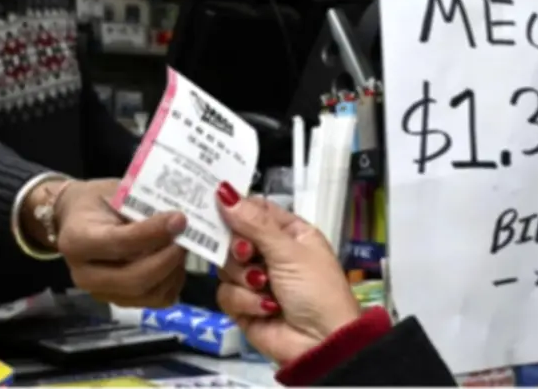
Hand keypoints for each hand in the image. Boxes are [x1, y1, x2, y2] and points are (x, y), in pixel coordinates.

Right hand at [47, 179, 187, 307]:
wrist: (79, 220)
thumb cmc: (98, 202)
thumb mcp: (114, 192)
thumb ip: (141, 206)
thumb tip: (177, 220)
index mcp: (77, 241)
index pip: (119, 243)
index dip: (153, 233)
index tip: (179, 219)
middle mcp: (84, 275)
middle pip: (134, 279)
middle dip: (167, 259)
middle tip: (186, 237)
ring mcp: (102, 293)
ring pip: (147, 294)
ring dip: (172, 271)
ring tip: (182, 247)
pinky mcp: (120, 302)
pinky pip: (156, 301)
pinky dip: (172, 282)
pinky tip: (175, 262)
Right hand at [216, 183, 359, 364]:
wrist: (322, 344)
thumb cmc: (316, 290)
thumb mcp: (289, 251)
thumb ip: (254, 223)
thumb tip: (225, 192)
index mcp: (288, 233)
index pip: (253, 211)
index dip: (234, 208)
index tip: (215, 204)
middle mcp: (270, 253)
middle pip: (233, 237)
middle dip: (239, 248)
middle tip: (248, 254)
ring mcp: (255, 280)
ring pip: (226, 266)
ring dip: (245, 278)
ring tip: (264, 287)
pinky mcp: (243, 305)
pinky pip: (226, 294)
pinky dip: (244, 301)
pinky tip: (266, 308)